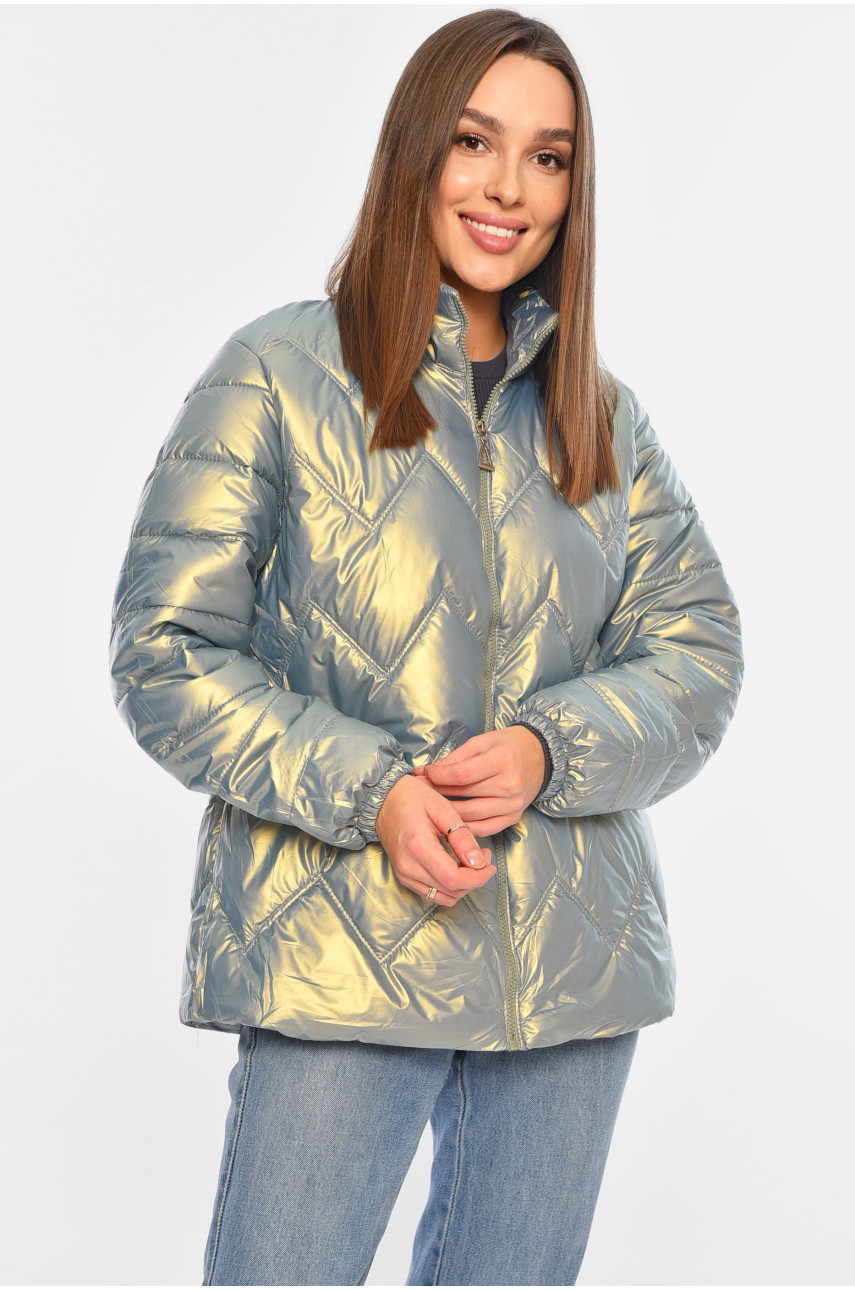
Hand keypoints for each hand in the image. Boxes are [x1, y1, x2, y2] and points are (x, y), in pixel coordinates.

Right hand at [375, 775, 494, 907]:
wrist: (385, 800)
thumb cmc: (413, 798)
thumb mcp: (443, 810)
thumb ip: (462, 837)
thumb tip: (479, 863)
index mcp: (418, 847)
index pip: (454, 879)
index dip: (477, 877)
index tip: (489, 865)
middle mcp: (408, 866)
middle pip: (451, 891)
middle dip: (475, 879)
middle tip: (484, 858)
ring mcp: (404, 874)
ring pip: (444, 897)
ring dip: (463, 885)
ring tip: (471, 862)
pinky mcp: (404, 877)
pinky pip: (433, 894)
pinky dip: (450, 887)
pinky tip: (457, 868)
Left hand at [414, 727, 544, 834]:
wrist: (541, 757)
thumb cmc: (509, 745)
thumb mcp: (483, 742)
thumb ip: (455, 758)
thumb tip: (426, 771)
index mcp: (502, 760)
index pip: (463, 774)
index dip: (439, 776)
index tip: (426, 774)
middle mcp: (509, 784)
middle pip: (465, 794)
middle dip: (438, 793)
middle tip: (421, 791)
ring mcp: (513, 804)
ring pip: (472, 814)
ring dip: (448, 811)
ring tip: (432, 806)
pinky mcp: (514, 817)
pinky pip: (485, 828)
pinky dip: (466, 827)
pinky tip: (453, 820)